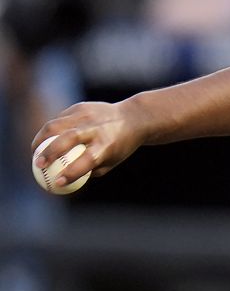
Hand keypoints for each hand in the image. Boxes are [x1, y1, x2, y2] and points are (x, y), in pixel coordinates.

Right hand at [31, 100, 148, 188]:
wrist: (133, 118)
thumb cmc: (120, 146)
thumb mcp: (112, 161)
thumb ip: (90, 170)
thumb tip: (66, 181)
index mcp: (106, 145)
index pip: (86, 161)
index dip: (70, 173)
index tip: (57, 183)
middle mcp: (96, 129)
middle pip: (67, 140)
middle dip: (49, 153)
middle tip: (38, 165)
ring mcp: (87, 116)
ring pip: (56, 125)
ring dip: (41, 139)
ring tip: (35, 151)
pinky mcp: (80, 107)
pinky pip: (60, 119)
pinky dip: (50, 130)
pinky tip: (44, 139)